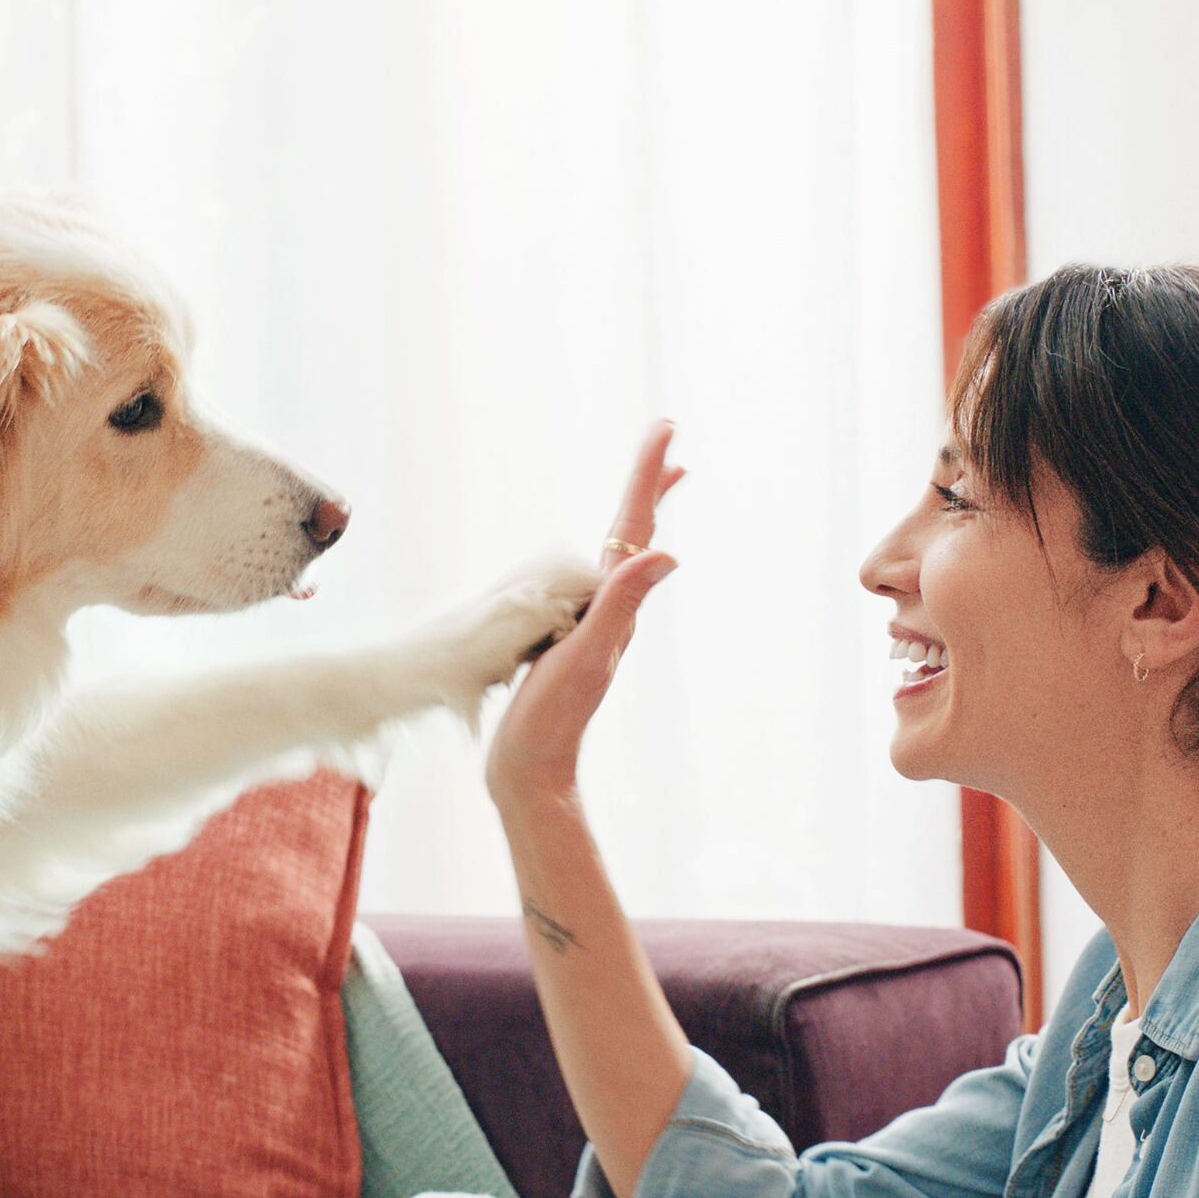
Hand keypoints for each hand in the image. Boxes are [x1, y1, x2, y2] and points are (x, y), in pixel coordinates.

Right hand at [485, 420, 683, 810]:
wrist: (530, 770)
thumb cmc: (553, 718)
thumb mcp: (589, 655)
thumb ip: (622, 605)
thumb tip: (668, 555)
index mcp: (615, 605)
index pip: (637, 527)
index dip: (648, 474)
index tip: (666, 427)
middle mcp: (609, 610)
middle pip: (635, 533)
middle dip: (649, 483)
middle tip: (666, 438)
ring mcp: (588, 625)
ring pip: (616, 556)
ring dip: (634, 515)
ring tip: (651, 485)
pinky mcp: (566, 641)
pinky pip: (590, 583)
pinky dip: (602, 555)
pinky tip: (598, 562)